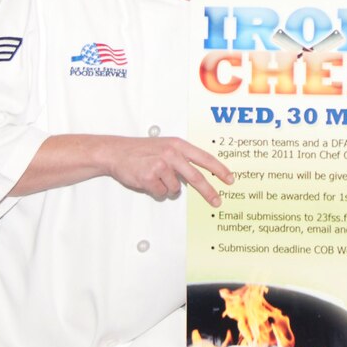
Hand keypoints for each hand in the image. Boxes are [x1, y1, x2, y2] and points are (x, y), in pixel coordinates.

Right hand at [105, 136, 233, 205]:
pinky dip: (155, 191)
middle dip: (208, 192)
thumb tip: (199, 175)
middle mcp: (172, 153)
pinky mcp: (149, 177)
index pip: (205, 158)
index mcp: (178, 145)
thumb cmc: (141, 150)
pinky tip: (146, 180)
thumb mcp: (165, 146)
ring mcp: (160, 165)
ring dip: (167, 188)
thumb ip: (182, 158)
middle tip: (217, 202)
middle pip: (196, 177)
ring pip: (175, 189)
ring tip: (155, 177)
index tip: (230, 179)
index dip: (219, 170)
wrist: (116, 152)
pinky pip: (161, 193)